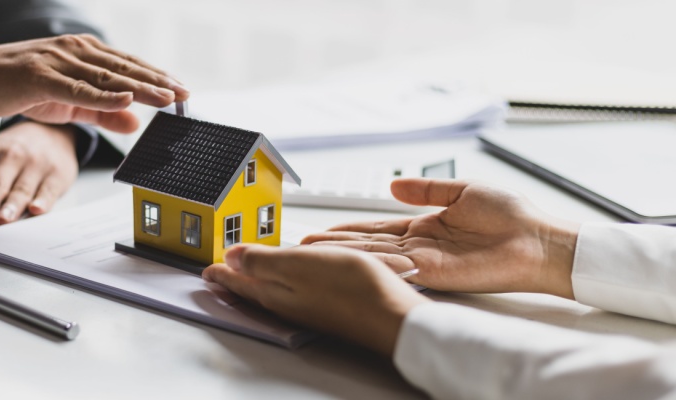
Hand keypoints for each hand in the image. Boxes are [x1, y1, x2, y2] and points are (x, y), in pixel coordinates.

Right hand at [0, 34, 188, 132]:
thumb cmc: (19, 87)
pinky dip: (104, 95)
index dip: (157, 77)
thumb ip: (102, 111)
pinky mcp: (41, 77)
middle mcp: (75, 50)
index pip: (128, 65)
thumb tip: (135, 122)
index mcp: (83, 52)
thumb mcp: (67, 102)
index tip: (183, 90)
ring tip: (167, 96)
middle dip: (158, 81)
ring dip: (140, 87)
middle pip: (125, 68)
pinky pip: (78, 89)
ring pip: (108, 77)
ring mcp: (58, 61)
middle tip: (186, 94)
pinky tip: (126, 100)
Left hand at [0, 121, 78, 228]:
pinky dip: (43, 200)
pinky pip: (49, 189)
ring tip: (2, 220)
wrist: (52, 132)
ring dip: (11, 206)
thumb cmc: (13, 149)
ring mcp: (37, 164)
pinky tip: (36, 210)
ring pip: (21, 188)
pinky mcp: (58, 174)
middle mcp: (13, 156)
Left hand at [203, 244, 428, 355]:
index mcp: (275, 292)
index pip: (239, 279)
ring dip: (255, 281)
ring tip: (245, 275)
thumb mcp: (299, 264)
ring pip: (272, 292)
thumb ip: (262, 260)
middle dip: (234, 278)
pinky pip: (294, 294)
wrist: (394, 317)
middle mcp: (288, 303)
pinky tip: (290, 281)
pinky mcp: (328, 308)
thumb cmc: (353, 289)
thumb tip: (229, 257)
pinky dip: (282, 284)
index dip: (221, 270)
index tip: (206, 267)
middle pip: (253, 288)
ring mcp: (309, 307)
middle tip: (218, 273)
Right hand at [301, 178, 579, 298]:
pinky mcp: (433, 272)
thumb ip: (427, 188)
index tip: (325, 228)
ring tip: (314, 251)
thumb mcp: (463, 190)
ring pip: (374, 255)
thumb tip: (395, 184)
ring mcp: (424, 261)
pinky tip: (345, 259)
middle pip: (368, 243)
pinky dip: (368, 261)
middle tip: (304, 243)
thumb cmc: (513, 217)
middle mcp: (420, 246)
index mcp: (426, 226)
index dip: (350, 227)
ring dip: (343, 253)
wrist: (539, 240)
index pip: (378, 227)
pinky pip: (394, 264)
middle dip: (335, 243)